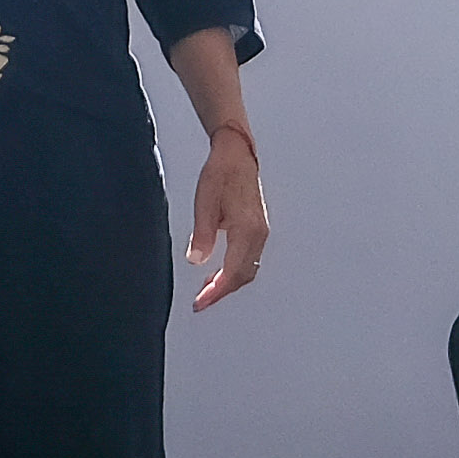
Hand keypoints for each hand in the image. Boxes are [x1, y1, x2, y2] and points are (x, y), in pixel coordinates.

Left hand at [185, 125, 267, 310]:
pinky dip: (234, 271)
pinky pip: (248, 259)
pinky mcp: (257, 229)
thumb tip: (196, 261)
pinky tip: (217, 272)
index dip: (216, 291)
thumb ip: (203, 233)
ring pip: (248, 269)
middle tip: (200, 302)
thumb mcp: (205, 201)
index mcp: (248, 230)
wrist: (237, 154)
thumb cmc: (220, 173)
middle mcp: (259, 235)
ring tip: (205, 290)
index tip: (200, 303)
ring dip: (228, 283)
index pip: (233, 272)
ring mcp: (261, 233)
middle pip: (243, 276)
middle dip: (222, 292)